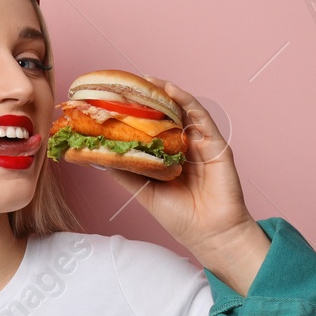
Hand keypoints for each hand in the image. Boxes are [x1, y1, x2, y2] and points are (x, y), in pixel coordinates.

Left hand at [93, 78, 269, 292]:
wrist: (209, 234)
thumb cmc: (180, 217)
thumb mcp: (144, 191)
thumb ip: (125, 172)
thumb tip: (99, 156)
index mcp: (169, 157)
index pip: (152, 127)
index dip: (137, 112)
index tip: (117, 99)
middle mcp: (186, 147)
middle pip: (167, 114)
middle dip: (149, 97)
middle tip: (129, 82)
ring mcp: (201, 144)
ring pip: (184, 111)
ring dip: (166, 93)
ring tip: (147, 80)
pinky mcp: (216, 145)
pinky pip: (201, 117)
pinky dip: (186, 102)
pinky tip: (171, 91)